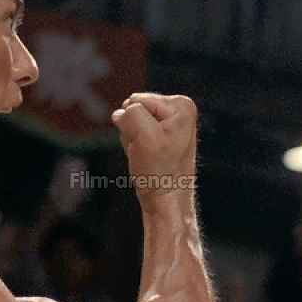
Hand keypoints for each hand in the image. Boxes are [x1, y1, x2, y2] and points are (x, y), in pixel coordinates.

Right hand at [111, 93, 197, 208]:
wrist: (166, 201)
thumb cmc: (158, 172)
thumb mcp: (143, 136)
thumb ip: (130, 114)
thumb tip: (120, 113)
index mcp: (181, 105)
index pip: (137, 100)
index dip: (135, 124)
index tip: (150, 145)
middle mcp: (180, 109)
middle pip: (134, 107)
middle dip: (132, 129)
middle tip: (146, 151)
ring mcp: (171, 122)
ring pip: (131, 120)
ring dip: (132, 138)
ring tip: (146, 155)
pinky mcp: (162, 134)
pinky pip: (133, 131)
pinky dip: (133, 144)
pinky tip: (145, 156)